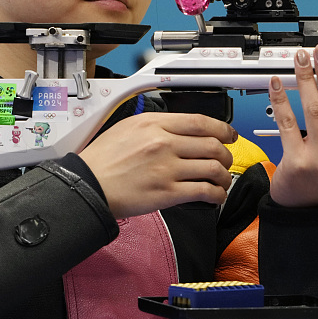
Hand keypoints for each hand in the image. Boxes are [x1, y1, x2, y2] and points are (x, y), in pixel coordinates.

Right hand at [79, 113, 236, 218]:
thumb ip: (155, 125)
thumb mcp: (127, 128)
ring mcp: (167, 168)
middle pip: (212, 145)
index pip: (200, 122)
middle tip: (226, 160)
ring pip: (212, 168)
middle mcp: (163, 143)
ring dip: (224, 176)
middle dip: (226, 154)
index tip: (229, 135)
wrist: (88, 185)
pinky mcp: (167, 192)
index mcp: (154, 124)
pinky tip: (215, 196)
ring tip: (222, 181)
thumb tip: (178, 128)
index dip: (222, 129)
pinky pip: (204, 191)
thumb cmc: (102, 160)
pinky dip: (216, 194)